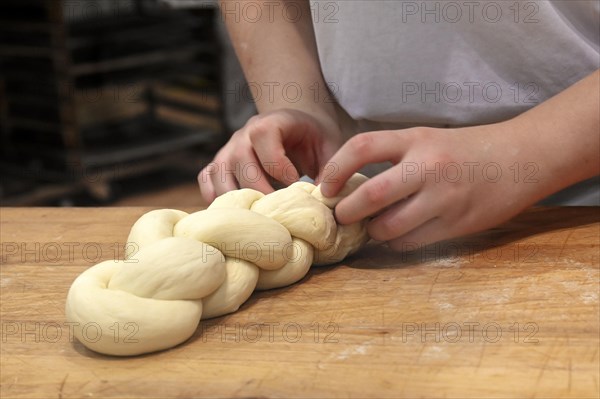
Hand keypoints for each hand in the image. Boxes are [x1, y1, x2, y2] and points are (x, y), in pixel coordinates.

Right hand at [198, 108, 341, 202]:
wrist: (298, 126)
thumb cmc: (315, 139)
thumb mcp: (330, 148)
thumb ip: (331, 170)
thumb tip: (326, 201)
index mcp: (270, 122)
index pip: (264, 139)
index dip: (279, 166)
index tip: (297, 184)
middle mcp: (242, 135)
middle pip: (240, 163)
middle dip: (260, 192)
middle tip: (278, 213)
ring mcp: (227, 151)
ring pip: (219, 176)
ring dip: (237, 201)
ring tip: (259, 219)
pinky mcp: (218, 166)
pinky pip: (207, 181)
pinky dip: (216, 199)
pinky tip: (238, 214)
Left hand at [319, 122, 548, 249]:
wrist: (520, 158)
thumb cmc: (466, 149)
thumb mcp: (427, 138)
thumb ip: (394, 157)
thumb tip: (351, 185)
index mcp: (416, 139)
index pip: (362, 147)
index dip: (336, 168)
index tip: (325, 187)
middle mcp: (428, 166)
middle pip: (372, 195)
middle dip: (348, 212)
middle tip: (341, 217)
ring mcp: (444, 198)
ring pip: (390, 226)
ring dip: (372, 232)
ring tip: (373, 228)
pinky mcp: (457, 224)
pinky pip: (412, 242)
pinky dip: (396, 243)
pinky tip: (397, 236)